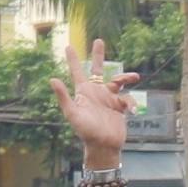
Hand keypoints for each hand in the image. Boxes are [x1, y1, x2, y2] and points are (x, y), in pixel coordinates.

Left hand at [59, 40, 137, 162]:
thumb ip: (63, 96)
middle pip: (98, 69)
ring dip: (126, 78)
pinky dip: (131, 103)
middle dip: (98, 55)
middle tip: (98, 40)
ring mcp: (109, 99)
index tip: (68, 46)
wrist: (104, 146)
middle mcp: (96, 92)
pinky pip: (128, 99)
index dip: (73, 59)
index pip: (77, 72)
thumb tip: (52, 79)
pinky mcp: (120, 107)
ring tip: (135, 77)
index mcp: (84, 92)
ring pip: (118, 82)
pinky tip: (131, 110)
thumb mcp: (73, 113)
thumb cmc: (85, 131)